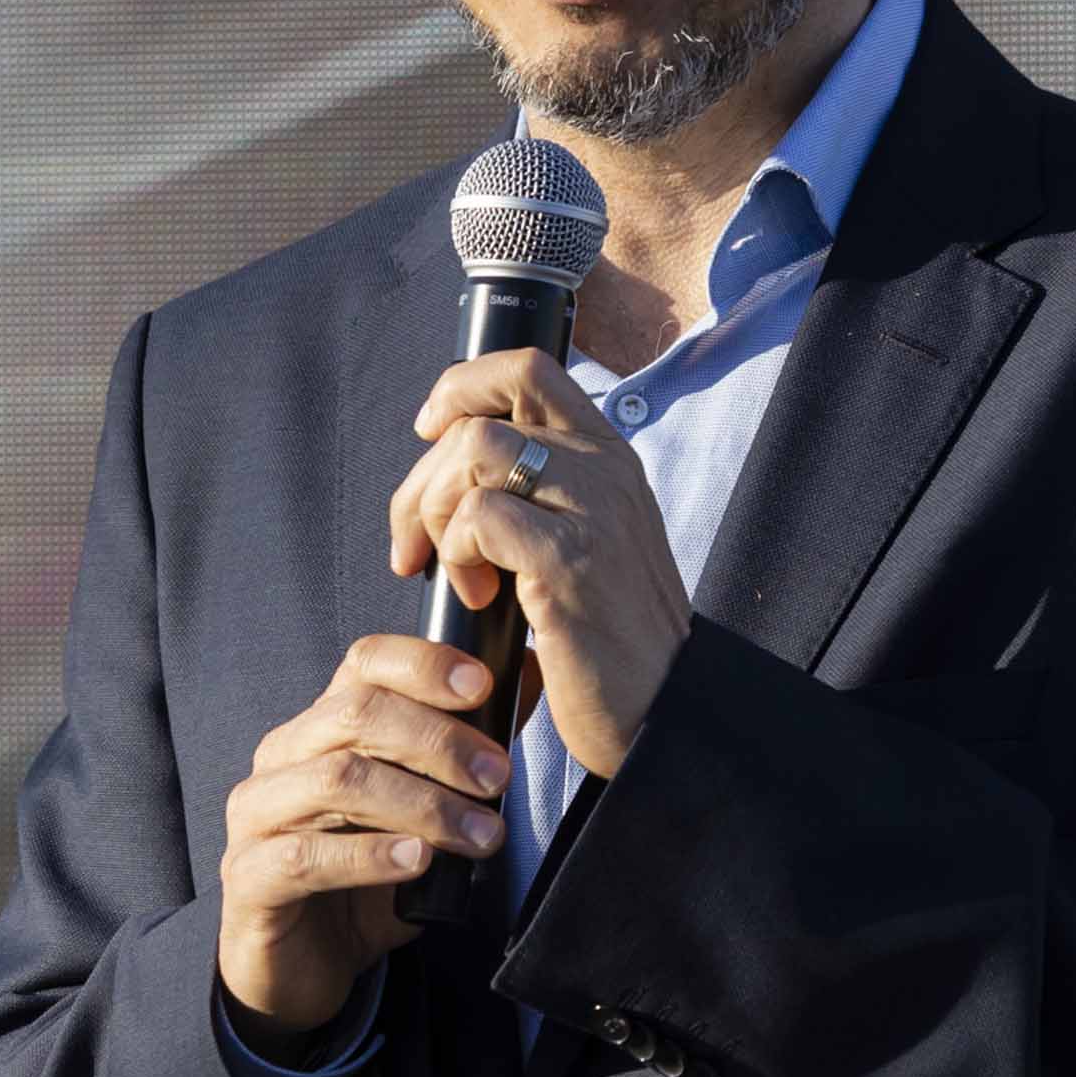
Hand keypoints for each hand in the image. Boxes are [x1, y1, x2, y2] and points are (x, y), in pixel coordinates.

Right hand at [216, 636, 512, 1043]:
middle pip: (354, 712)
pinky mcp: (249, 876)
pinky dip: (371, 854)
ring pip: (337, 777)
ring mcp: (258, 815)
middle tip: (496, 777)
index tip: (481, 686)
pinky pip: (307, 854)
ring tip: (479, 835)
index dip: (422, 663)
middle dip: (438, 740)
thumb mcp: (421, 817)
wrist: (302, 970)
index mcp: (321, 729)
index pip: (363, 664)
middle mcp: (282, 758)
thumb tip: (530, 686)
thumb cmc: (365, 885)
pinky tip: (418, 861)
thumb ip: (462, 762)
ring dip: (422, 803)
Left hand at [389, 348, 691, 778]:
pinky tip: (477, 597)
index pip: (529, 367)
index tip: (429, 433)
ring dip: (437, 513)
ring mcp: (592, 510)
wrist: (664, 709)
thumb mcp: (586, 542)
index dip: (462, 387)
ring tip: (452, 570)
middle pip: (479, 419)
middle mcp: (605, 470)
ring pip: (474, 452)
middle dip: (421, 480)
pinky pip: (480, 515)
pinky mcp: (570, 559)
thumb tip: (452, 469)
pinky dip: (458, 553)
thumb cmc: (609, 638)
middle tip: (411, 544)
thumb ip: (541, 494)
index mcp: (608, 456)